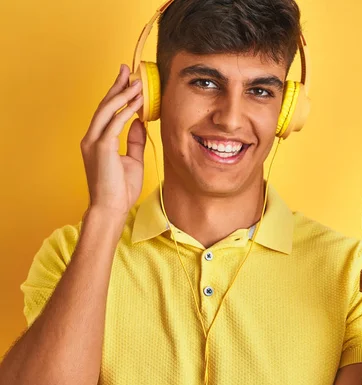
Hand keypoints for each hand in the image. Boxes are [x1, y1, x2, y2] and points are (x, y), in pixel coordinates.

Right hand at [80, 64, 146, 219]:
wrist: (111, 208)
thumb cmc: (120, 189)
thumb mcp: (132, 160)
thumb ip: (134, 140)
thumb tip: (139, 122)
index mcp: (97, 140)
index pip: (107, 111)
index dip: (116, 94)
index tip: (127, 79)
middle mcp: (92, 138)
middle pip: (104, 105)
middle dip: (116, 86)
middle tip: (127, 69)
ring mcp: (94, 142)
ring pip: (107, 110)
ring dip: (122, 94)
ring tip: (136, 82)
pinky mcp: (101, 148)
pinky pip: (114, 123)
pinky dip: (125, 110)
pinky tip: (137, 102)